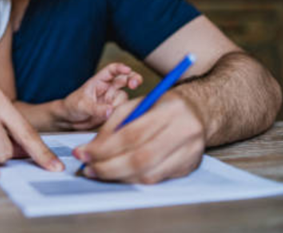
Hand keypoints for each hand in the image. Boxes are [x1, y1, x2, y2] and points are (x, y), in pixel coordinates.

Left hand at [60, 63, 141, 129]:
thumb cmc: (73, 106)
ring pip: (124, 98)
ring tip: (109, 112)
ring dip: (121, 104)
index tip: (127, 70)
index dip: (120, 68)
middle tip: (135, 84)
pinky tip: (114, 117)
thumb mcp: (82, 105)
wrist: (70, 119)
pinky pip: (122, 111)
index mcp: (99, 81)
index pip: (112, 70)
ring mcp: (112, 100)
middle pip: (125, 80)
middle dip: (133, 79)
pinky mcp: (114, 111)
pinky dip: (122, 113)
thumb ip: (97, 109)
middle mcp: (109, 89)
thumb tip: (110, 111)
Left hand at [73, 92, 204, 183]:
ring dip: (118, 176)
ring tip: (98, 172)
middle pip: (139, 158)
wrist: (199, 112)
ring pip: (147, 174)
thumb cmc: (163, 106)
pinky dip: (133, 179)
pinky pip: (155, 180)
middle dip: (108, 166)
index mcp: (169, 111)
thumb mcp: (138, 104)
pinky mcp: (188, 168)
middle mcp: (183, 133)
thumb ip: (114, 123)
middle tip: (88, 168)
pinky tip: (119, 174)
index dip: (103, 147)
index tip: (83, 152)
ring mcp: (189, 153)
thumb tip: (92, 147)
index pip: (131, 134)